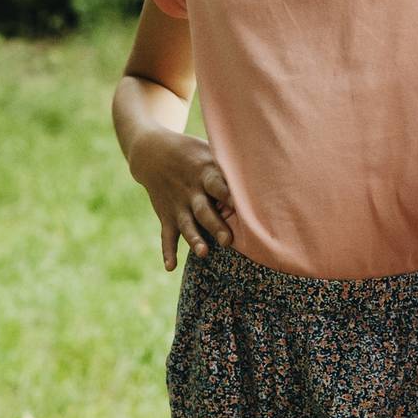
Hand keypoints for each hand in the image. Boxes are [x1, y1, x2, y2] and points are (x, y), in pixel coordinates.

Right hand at [124, 127, 232, 270]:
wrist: (153, 152)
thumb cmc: (193, 153)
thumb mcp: (209, 150)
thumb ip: (229, 164)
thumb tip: (264, 168)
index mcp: (204, 173)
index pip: (217, 184)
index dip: (227, 194)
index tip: (239, 204)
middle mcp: (190, 191)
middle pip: (203, 210)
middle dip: (215, 225)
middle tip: (228, 240)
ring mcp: (177, 205)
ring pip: (187, 225)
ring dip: (194, 239)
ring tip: (204, 253)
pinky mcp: (167, 216)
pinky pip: (166, 236)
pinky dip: (167, 251)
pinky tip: (170, 267)